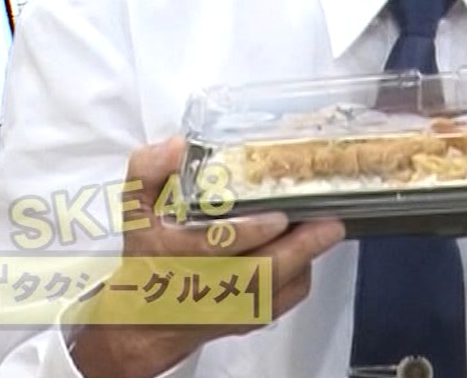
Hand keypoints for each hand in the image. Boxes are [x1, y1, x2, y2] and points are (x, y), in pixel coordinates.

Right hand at [67, 137, 346, 377]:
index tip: (277, 218)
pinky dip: (302, 272)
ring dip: (306, 258)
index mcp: (171, 258)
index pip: (212, 248)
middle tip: (329, 222)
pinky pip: (286, 297)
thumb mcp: (137, 209)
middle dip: (298, 248)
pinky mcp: (252, 319)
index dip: (247, 233)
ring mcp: (230, 309)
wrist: (146, 321)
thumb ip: (149, 171)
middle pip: (259, 276)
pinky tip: (309, 246)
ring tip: (328, 226)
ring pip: (279, 289)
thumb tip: (179, 146)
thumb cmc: (148, 254)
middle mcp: (202, 289)